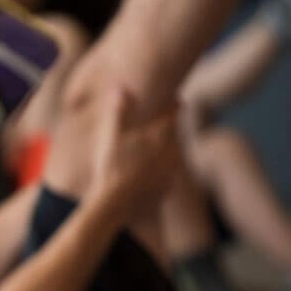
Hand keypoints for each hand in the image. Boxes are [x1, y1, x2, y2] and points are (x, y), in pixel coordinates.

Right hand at [90, 86, 179, 212]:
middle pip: (176, 134)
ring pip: (174, 155)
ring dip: (168, 150)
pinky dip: (162, 170)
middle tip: (165, 123)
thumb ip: (120, 110)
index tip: (177, 99)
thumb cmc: (113, 166)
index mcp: (160, 135)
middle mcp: (171, 152)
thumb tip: (121, 86)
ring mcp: (170, 172)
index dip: (175, 105)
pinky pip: (167, 175)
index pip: (174, 113)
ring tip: (158, 149)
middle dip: (171, 128)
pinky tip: (151, 174)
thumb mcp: (112, 135)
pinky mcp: (166, 189)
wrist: (115, 204)